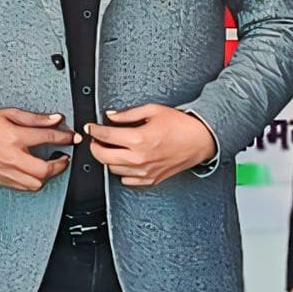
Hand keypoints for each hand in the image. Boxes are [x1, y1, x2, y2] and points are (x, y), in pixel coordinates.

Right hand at [0, 107, 82, 191]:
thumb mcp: (10, 113)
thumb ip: (35, 118)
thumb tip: (55, 119)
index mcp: (14, 137)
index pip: (48, 138)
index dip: (65, 137)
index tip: (71, 137)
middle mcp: (11, 157)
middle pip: (44, 169)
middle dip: (60, 165)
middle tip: (64, 158)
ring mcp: (5, 171)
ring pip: (35, 184)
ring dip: (47, 176)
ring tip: (51, 167)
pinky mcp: (0, 179)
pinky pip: (22, 187)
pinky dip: (33, 182)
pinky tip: (35, 174)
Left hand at [88, 104, 216, 187]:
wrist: (201, 140)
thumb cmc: (181, 125)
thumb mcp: (153, 111)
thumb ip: (128, 114)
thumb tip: (110, 116)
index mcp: (139, 139)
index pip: (106, 136)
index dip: (93, 130)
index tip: (90, 128)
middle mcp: (140, 158)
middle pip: (103, 156)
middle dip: (94, 146)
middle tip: (96, 139)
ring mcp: (145, 171)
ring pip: (113, 169)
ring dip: (108, 158)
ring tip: (112, 148)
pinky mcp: (151, 179)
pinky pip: (126, 180)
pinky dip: (122, 171)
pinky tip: (125, 161)